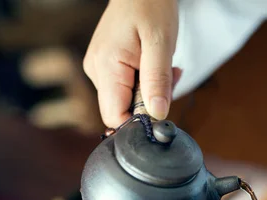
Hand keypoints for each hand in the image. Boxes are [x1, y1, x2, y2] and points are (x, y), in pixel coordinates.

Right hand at [83, 0, 181, 126]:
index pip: (115, 117)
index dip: (140, 120)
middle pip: (122, 110)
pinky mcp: (106, 66)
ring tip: (165, 66)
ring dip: (151, 91)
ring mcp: (99, 69)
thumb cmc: (150, 6)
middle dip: (150, 103)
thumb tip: (156, 114)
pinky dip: (146, 82)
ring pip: (127, 100)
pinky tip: (155, 65)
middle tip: (170, 78)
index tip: (162, 104)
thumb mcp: (161, 44)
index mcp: (105, 67)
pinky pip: (127, 88)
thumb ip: (157, 81)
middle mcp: (96, 71)